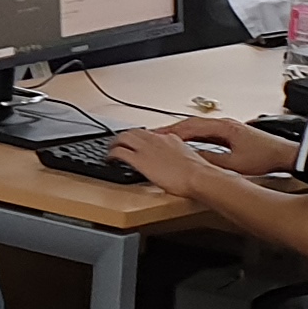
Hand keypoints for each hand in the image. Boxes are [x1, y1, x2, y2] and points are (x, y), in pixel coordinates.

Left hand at [104, 128, 224, 197]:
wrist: (196, 177)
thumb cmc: (197, 174)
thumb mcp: (189, 159)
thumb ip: (180, 157)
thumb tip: (178, 163)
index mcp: (170, 139)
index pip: (150, 133)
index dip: (141, 137)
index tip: (137, 142)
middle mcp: (156, 140)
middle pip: (134, 131)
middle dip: (124, 136)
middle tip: (118, 142)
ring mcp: (147, 149)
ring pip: (123, 138)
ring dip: (114, 142)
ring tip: (110, 148)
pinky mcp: (139, 160)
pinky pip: (120, 152)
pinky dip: (111, 154)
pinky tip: (109, 159)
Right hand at [124, 116, 293, 180]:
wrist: (286, 154)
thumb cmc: (265, 157)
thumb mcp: (234, 163)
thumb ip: (211, 161)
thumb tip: (191, 159)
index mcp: (222, 127)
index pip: (189, 126)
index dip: (170, 131)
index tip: (154, 135)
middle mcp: (224, 124)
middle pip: (191, 124)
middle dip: (171, 130)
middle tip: (153, 136)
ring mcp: (228, 128)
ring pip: (198, 127)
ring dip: (182, 133)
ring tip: (166, 139)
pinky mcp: (232, 133)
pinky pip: (206, 132)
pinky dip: (193, 136)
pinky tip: (189, 143)